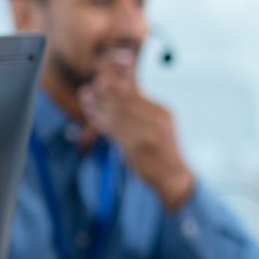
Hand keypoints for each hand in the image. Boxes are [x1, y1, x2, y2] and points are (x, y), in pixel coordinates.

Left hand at [78, 63, 194, 209]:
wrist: (172, 175)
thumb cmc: (160, 151)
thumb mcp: (156, 125)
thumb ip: (139, 108)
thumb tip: (117, 88)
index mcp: (162, 112)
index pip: (134, 93)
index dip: (112, 86)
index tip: (97, 82)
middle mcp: (158, 120)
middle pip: (124, 101)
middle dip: (102, 95)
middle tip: (86, 92)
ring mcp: (149, 133)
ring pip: (117, 115)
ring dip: (99, 109)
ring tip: (87, 103)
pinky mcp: (139, 147)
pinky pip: (115, 131)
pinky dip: (102, 124)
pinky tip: (94, 120)